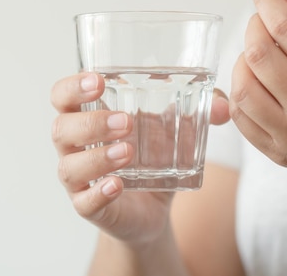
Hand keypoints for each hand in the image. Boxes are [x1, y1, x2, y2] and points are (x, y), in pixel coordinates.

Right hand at [51, 72, 229, 245]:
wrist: (154, 205)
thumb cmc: (153, 154)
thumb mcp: (174, 127)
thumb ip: (200, 111)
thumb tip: (225, 106)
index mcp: (88, 116)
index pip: (62, 96)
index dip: (72, 87)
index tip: (99, 81)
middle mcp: (76, 146)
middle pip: (61, 128)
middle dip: (91, 123)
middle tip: (126, 122)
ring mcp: (79, 178)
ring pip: (68, 166)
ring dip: (96, 157)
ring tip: (128, 152)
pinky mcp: (89, 206)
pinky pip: (83, 201)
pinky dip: (99, 192)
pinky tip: (117, 185)